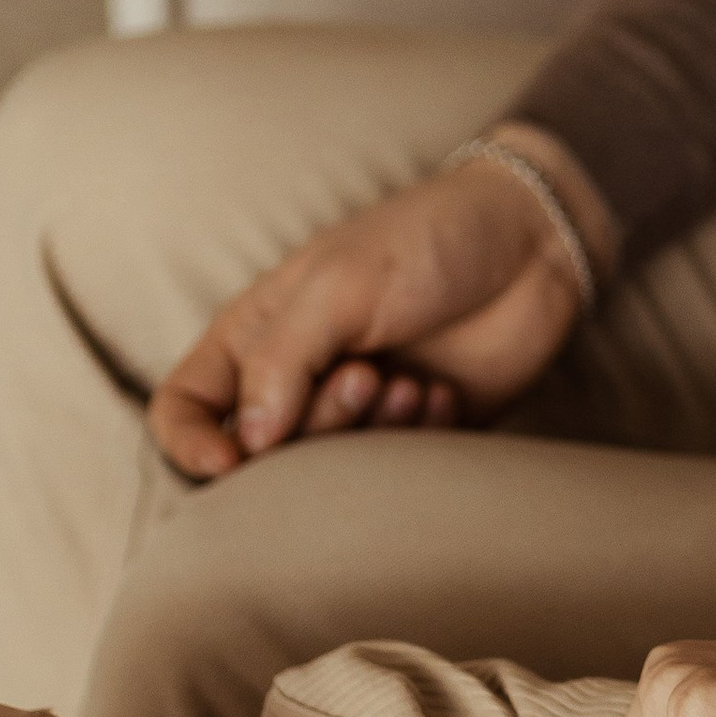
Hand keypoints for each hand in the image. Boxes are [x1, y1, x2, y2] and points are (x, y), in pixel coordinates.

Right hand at [146, 128, 615, 480]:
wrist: (532, 246)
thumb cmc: (424, 241)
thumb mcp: (339, 285)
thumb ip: (284, 361)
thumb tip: (249, 442)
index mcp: (256, 336)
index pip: (184, 407)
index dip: (190, 443)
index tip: (233, 460)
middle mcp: (297, 381)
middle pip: (261, 454)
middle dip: (315, 428)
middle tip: (367, 377)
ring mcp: (356, 414)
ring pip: (327, 474)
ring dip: (368, 436)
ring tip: (408, 384)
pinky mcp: (413, 438)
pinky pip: (392, 475)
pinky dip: (413, 442)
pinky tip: (441, 394)